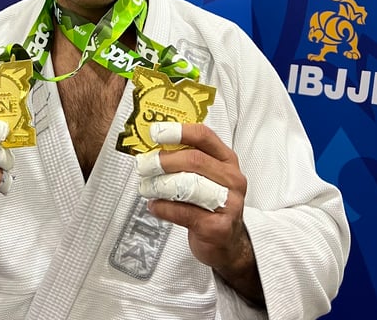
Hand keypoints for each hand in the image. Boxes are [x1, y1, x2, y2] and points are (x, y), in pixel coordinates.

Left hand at [136, 122, 263, 306]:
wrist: (228, 244)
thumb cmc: (211, 204)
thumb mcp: (208, 176)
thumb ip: (187, 159)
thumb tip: (153, 148)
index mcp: (227, 160)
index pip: (204, 136)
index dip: (178, 132)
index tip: (156, 133)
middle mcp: (232, 179)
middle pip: (194, 160)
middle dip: (163, 161)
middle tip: (144, 165)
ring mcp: (228, 204)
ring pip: (188, 186)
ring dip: (160, 185)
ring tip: (145, 187)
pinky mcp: (218, 227)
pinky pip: (183, 212)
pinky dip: (163, 208)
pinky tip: (154, 206)